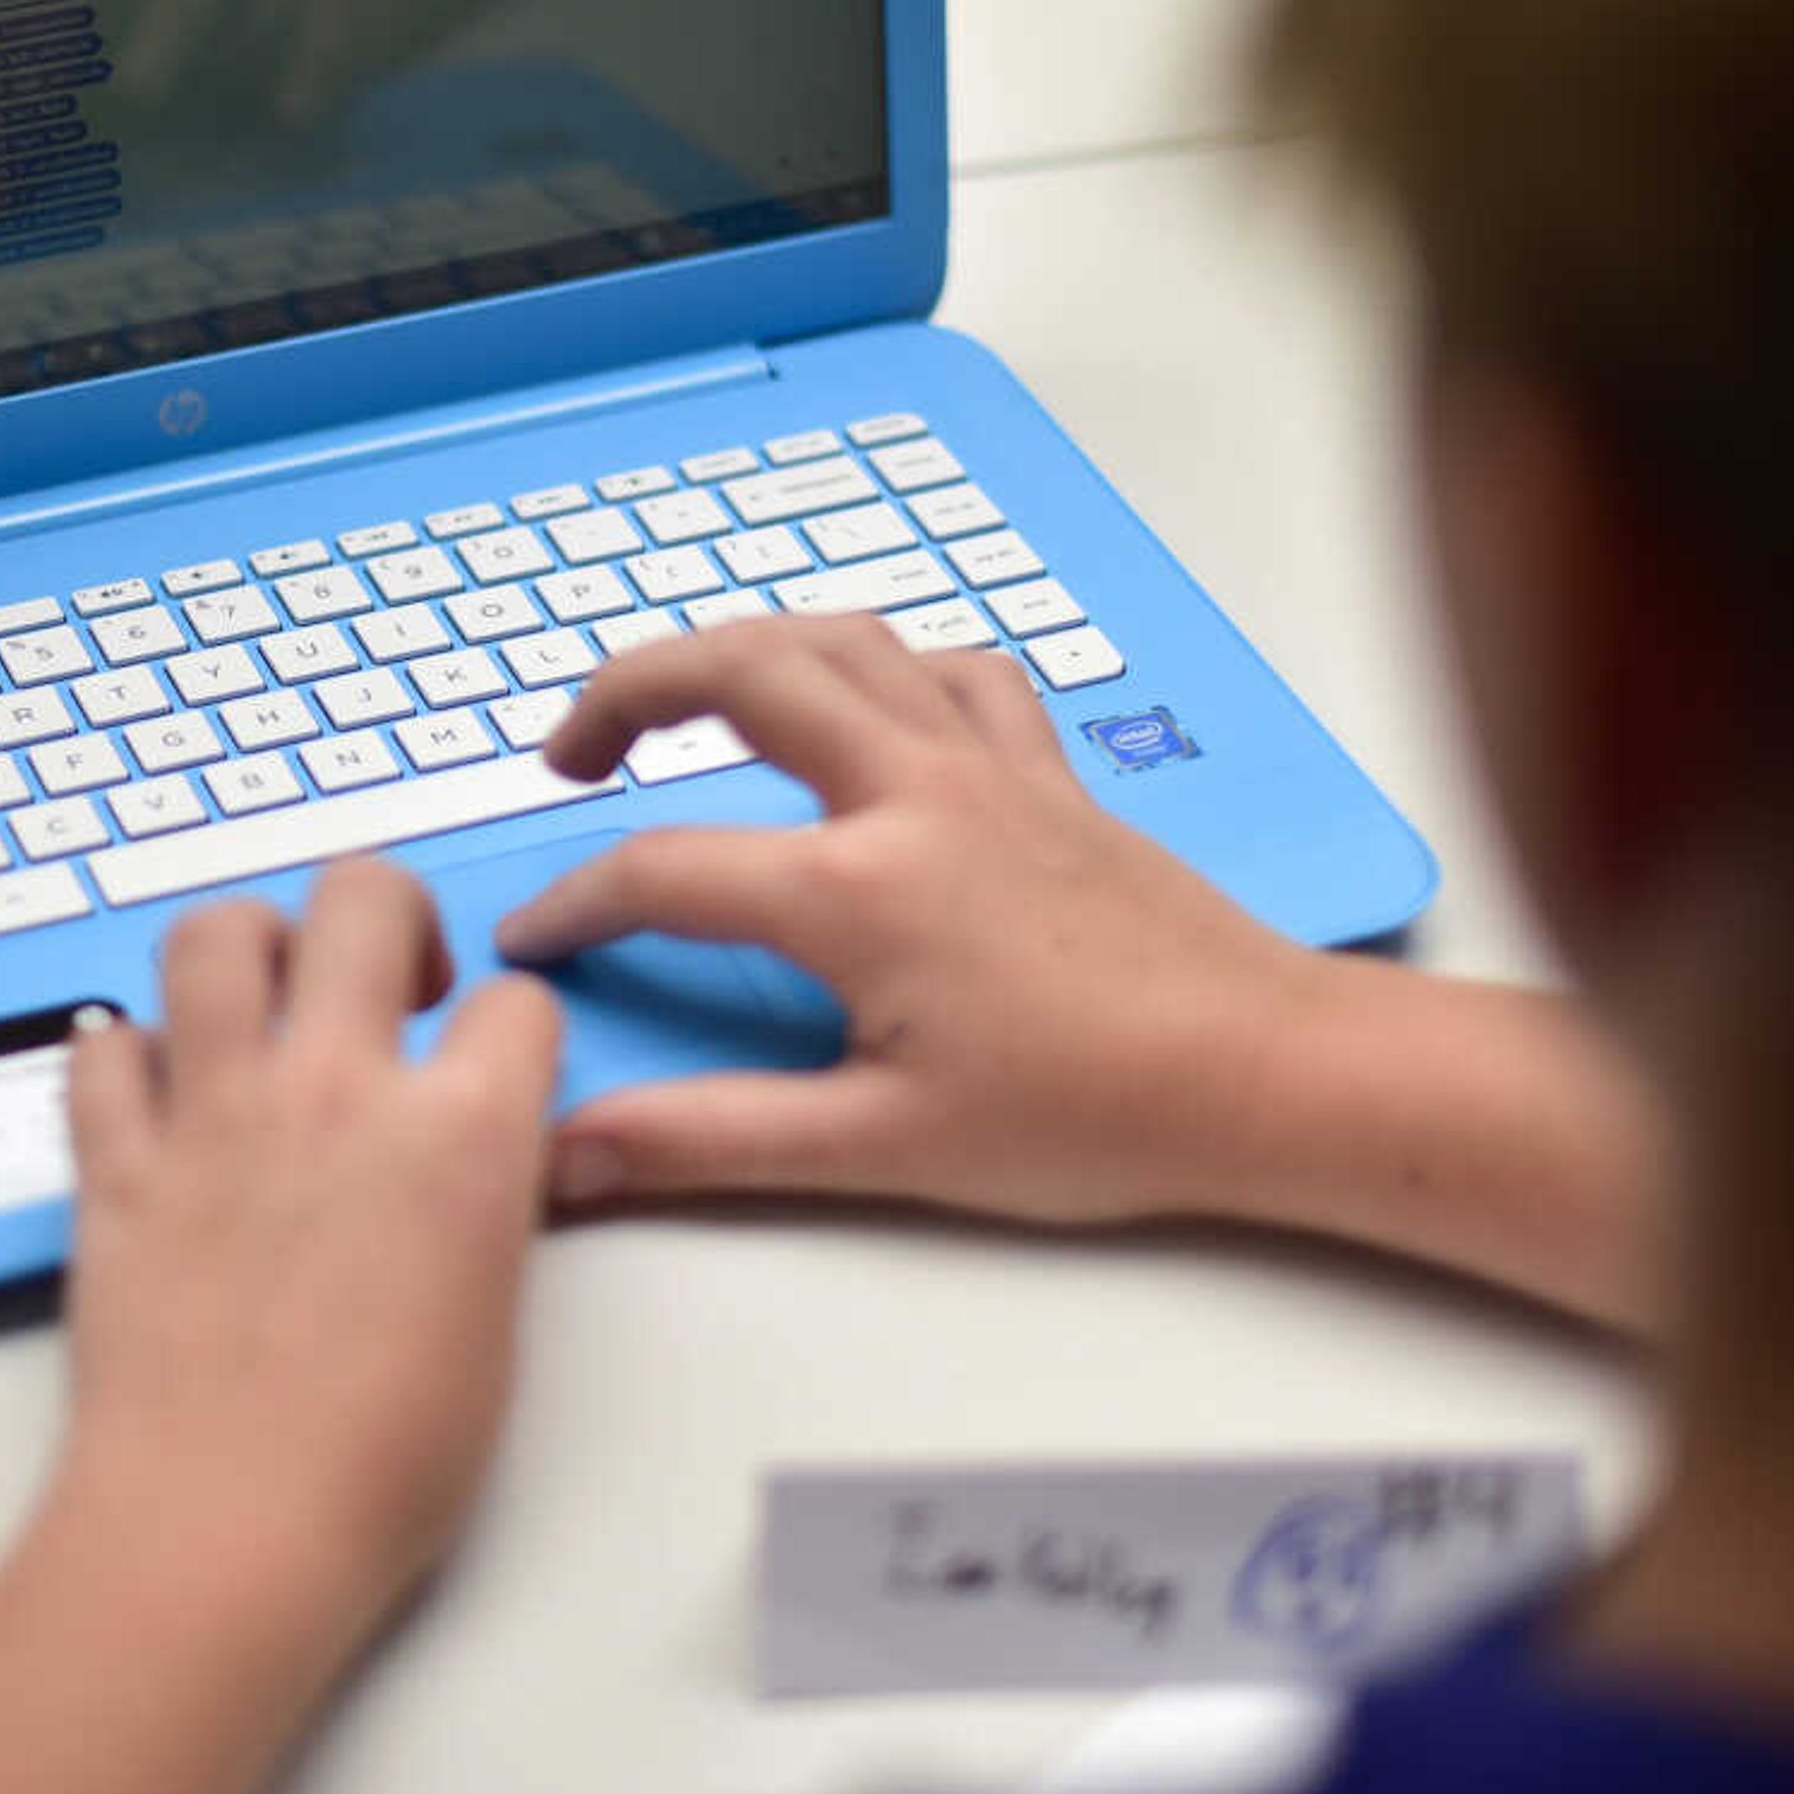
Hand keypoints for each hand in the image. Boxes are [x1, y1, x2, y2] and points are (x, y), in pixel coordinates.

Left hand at [58, 862, 565, 1625]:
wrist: (231, 1528)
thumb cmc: (379, 1467)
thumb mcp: (496, 1325)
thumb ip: (484, 1207)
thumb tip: (471, 1165)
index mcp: (459, 1135)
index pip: (514, 1003)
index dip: (511, 1031)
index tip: (494, 1066)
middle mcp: (336, 1090)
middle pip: (363, 896)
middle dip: (388, 915)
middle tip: (386, 983)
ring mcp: (214, 1116)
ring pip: (214, 935)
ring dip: (248, 946)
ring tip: (262, 1001)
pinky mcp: (115, 1163)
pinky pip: (100, 1048)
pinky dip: (124, 1051)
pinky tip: (154, 1089)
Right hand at [496, 618, 1328, 1226]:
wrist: (1264, 1075)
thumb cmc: (1095, 1116)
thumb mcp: (879, 1150)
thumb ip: (709, 1140)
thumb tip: (571, 1154)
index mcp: (858, 890)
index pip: (663, 871)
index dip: (573, 906)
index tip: (529, 945)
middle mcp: (915, 796)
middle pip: (739, 671)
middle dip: (628, 686)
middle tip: (568, 749)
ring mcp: (988, 771)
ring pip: (842, 639)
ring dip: (744, 645)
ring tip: (684, 696)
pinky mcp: (1049, 776)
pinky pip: (954, 670)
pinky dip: (885, 662)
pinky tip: (864, 702)